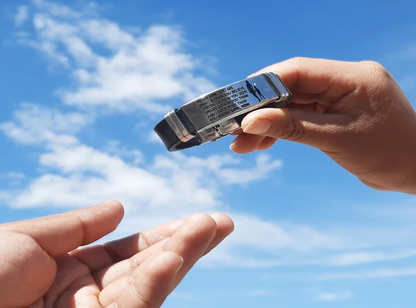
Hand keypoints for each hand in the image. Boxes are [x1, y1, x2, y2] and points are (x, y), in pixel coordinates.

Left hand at [0, 200, 233, 307]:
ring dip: (181, 255)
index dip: (160, 235)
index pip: (127, 254)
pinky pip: (134, 306)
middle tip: (221, 222)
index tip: (192, 220)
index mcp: (68, 275)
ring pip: (148, 287)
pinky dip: (155, 280)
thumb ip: (76, 226)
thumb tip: (120, 208)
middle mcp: (86, 300)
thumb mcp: (25, 241)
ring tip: (211, 227)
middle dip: (185, 244)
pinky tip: (175, 255)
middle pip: (147, 269)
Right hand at [230, 57, 415, 193]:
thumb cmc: (389, 154)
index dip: (263, 85)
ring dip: (268, 122)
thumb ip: (292, 127)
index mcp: (352, 77)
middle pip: (291, 88)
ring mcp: (339, 95)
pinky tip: (262, 141)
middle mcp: (344, 80)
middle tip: (234, 130)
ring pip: (293, 103)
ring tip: (242, 144)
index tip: (237, 104)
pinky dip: (283, 128)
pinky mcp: (335, 111)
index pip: (297, 70)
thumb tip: (251, 122)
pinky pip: (302, 114)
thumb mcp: (336, 140)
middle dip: (260, 110)